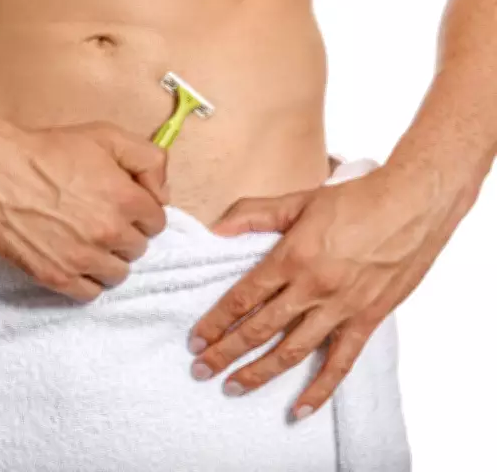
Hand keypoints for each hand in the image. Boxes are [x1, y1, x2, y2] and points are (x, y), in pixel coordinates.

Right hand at [0, 121, 168, 301]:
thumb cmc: (49, 150)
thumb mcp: (107, 136)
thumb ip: (148, 159)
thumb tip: (162, 193)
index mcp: (126, 199)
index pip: (157, 222)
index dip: (141, 211)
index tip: (123, 204)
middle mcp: (109, 233)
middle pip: (138, 248)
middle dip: (125, 235)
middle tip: (101, 219)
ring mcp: (83, 258)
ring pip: (117, 274)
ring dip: (108, 259)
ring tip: (88, 242)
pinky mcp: (56, 275)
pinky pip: (89, 293)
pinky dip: (87, 280)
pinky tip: (76, 261)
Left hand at [187, 164, 477, 418]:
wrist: (413, 205)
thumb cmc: (355, 200)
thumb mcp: (298, 200)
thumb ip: (254, 214)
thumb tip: (217, 229)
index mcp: (291, 258)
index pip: (242, 298)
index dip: (216, 322)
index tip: (196, 340)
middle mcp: (312, 288)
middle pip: (260, 329)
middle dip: (226, 353)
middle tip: (201, 370)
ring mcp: (340, 308)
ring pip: (292, 351)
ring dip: (259, 373)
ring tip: (232, 388)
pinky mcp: (367, 321)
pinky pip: (340, 363)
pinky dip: (320, 390)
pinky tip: (299, 410)